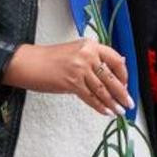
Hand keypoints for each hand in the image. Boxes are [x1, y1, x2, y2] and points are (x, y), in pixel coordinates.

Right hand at [4, 40, 132, 114]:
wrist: (28, 63)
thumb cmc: (49, 58)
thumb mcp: (76, 51)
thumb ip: (94, 57)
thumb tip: (116, 65)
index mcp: (90, 45)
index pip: (116, 59)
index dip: (123, 74)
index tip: (125, 84)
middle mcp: (87, 55)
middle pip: (112, 76)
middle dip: (122, 92)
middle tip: (128, 102)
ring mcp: (80, 69)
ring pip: (102, 89)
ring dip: (113, 102)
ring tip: (119, 110)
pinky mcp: (72, 83)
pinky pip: (90, 97)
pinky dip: (99, 106)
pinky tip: (106, 111)